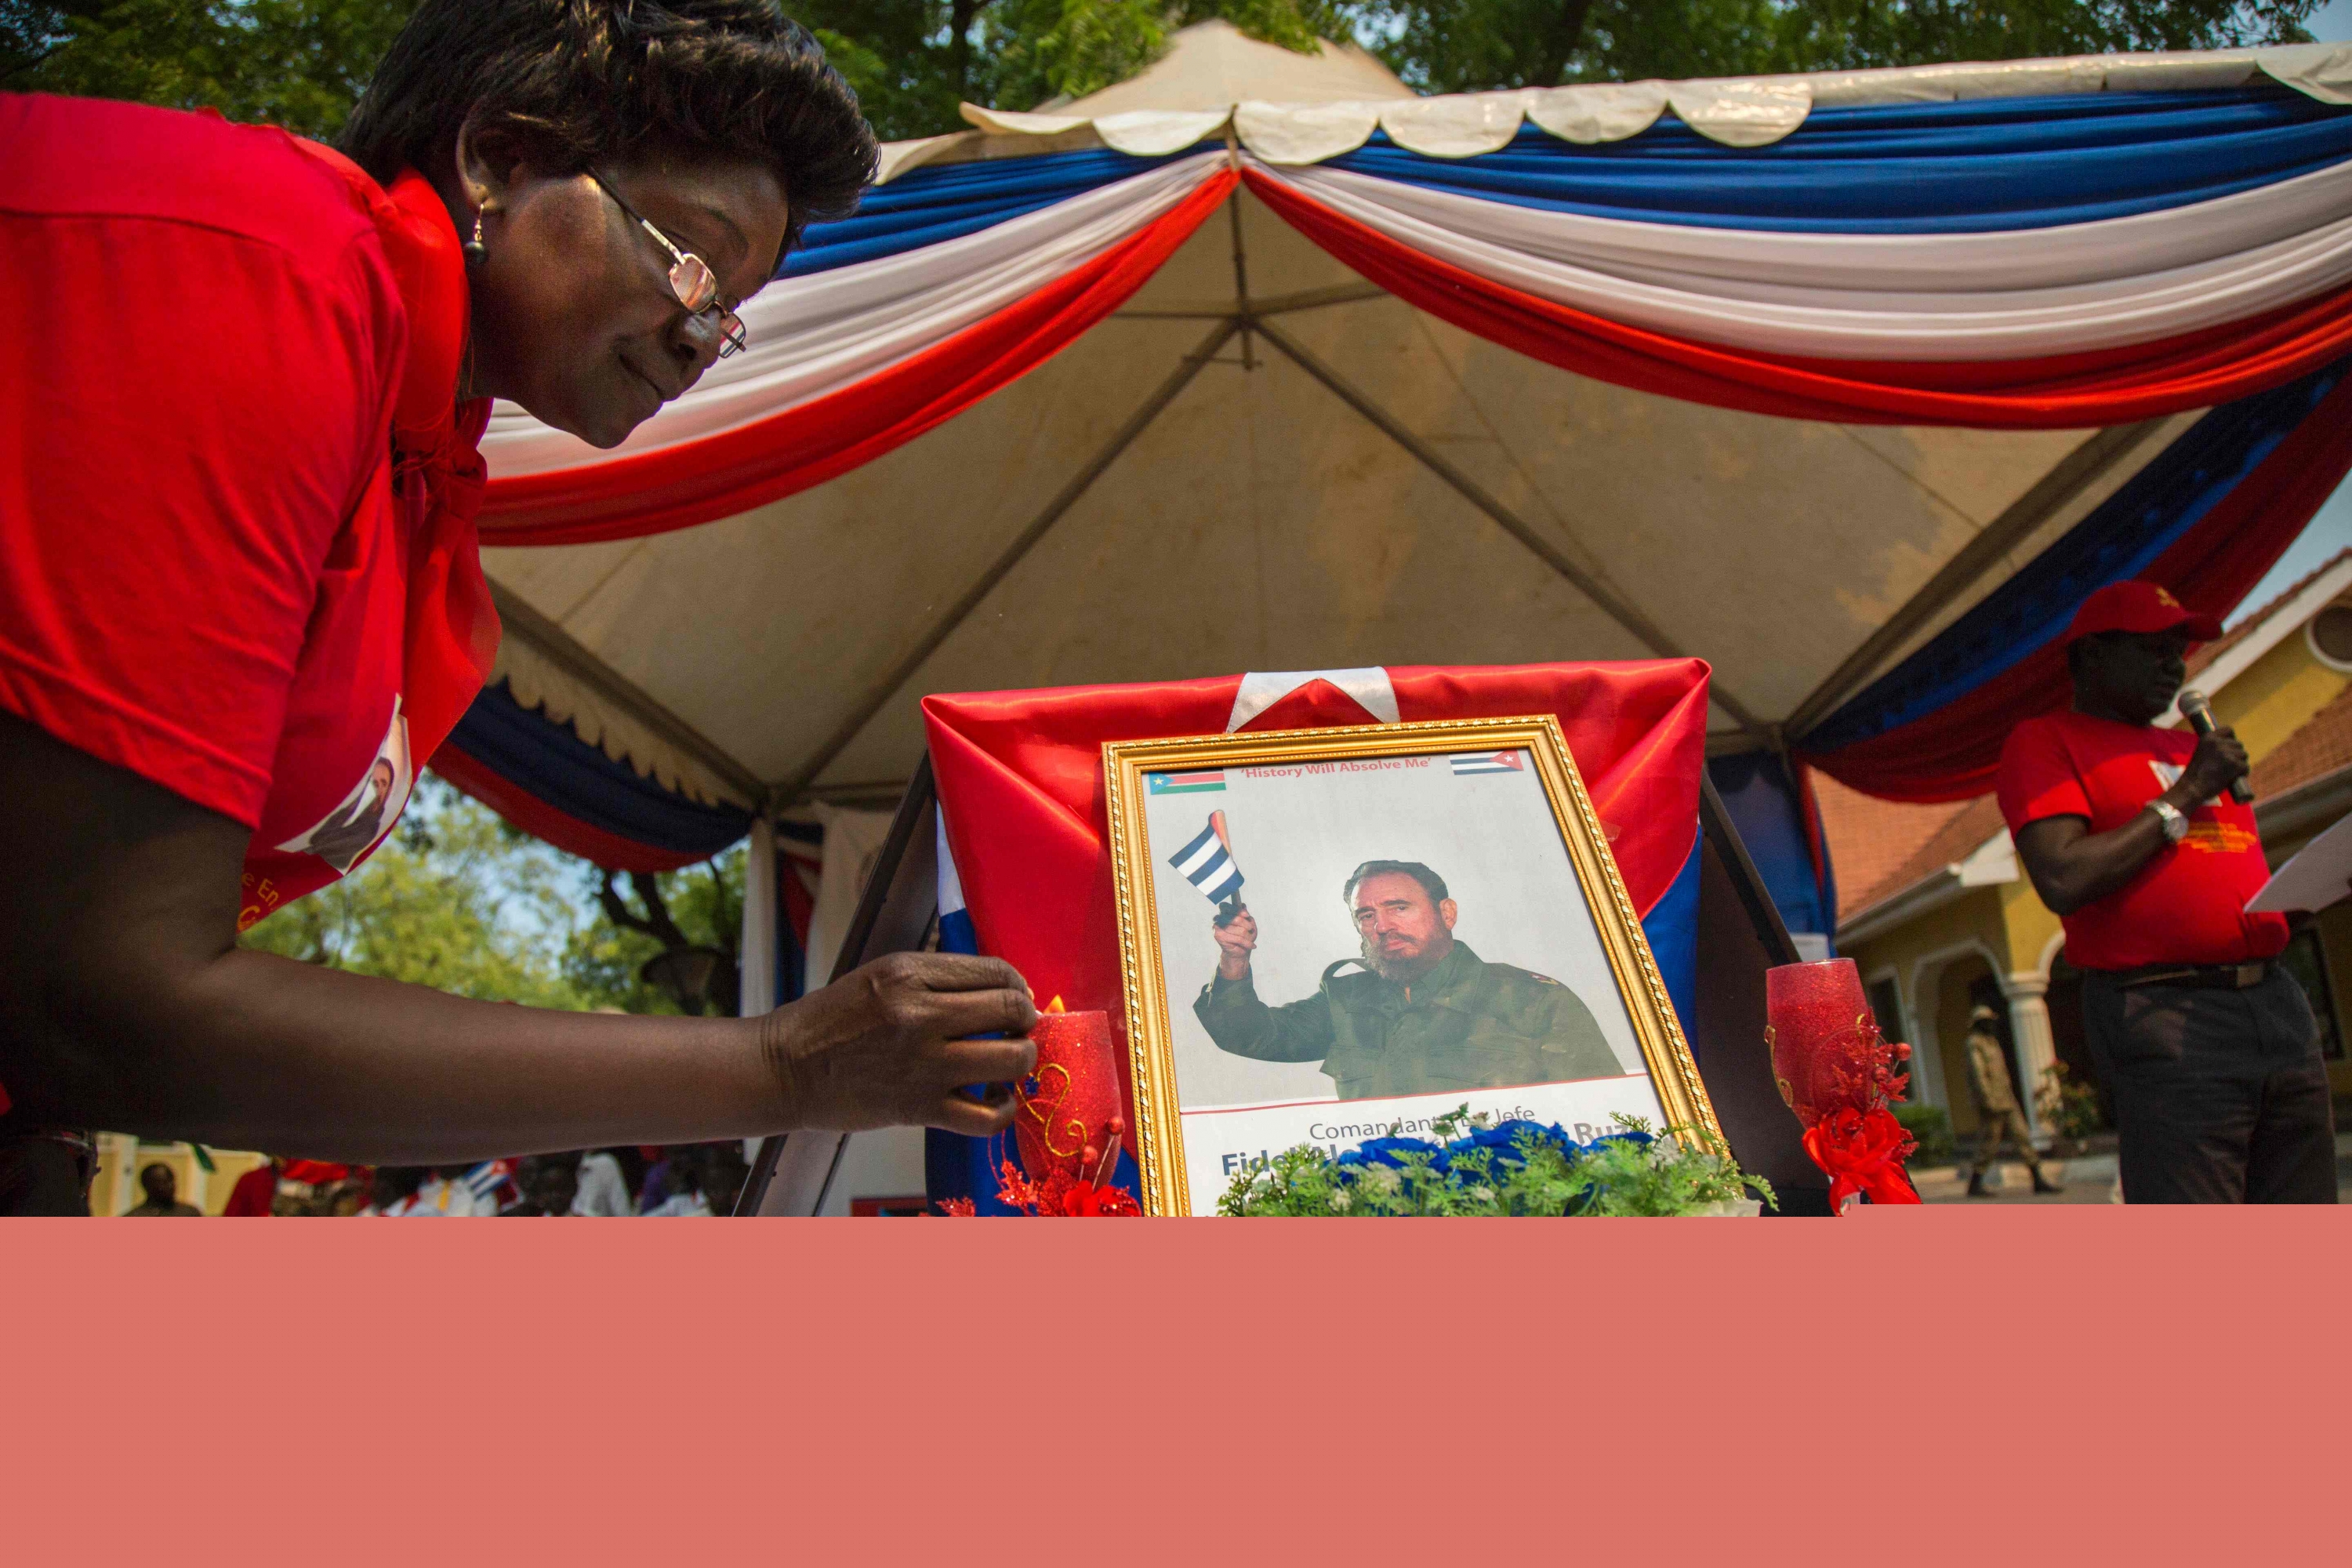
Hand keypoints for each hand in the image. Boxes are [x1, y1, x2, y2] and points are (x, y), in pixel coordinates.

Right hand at [762, 952, 1036, 1135]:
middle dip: (1026, 1019)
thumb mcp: (880, 976)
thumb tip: (1000, 985)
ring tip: (1009, 1060)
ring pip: (1011, 1060)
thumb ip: (936, 977)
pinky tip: (995, 1098)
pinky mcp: (920, 1108)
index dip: (1017, 986)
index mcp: (909, 974)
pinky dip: (1004, 1109)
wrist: (786, 1069)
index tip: (1015, 997)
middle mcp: (920, 1016)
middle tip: (1019, 1027)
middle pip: (1011, 1012)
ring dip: (1022, 1059)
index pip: (995, 972)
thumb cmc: (832, 1021)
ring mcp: (923, 1065)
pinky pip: (988, 1117)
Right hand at [1213, 905, 1257, 979]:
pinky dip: (1247, 943)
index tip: (1247, 915)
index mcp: (1224, 911)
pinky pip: (1237, 939)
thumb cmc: (1244, 934)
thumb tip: (1243, 905)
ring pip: (1239, 930)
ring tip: (1251, 939)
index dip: (1238, 910)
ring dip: (1249, 936)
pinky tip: (1252, 945)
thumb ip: (1245, 915)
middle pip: (1237, 919)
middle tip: (1251, 929)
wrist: (1240, 949)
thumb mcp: (1248, 923)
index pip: (1227, 906)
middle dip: (1247, 925)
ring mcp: (1217, 926)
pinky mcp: (1218, 935)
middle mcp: (1219, 917)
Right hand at [2173, 724, 2249, 807]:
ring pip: (2244, 755)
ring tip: (2229, 772)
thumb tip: (2231, 745)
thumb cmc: (2195, 773)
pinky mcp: (2235, 765)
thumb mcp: (2201, 752)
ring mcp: (2227, 754)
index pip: (2229, 730)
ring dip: (2240, 764)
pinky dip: (2242, 773)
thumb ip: (2214, 747)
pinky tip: (2233, 778)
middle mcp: (2218, 743)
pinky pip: (2245, 767)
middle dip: (2236, 754)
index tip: (2229, 748)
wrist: (2192, 789)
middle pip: (2238, 744)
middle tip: (2227, 766)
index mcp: (2208, 737)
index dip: (2231, 739)